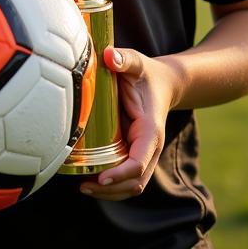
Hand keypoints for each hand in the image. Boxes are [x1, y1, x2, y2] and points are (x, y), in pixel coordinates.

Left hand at [79, 47, 175, 201]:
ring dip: (110, 192)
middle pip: (135, 182)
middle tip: (84, 186)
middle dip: (111, 190)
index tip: (101, 177)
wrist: (163, 83)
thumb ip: (125, 59)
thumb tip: (109, 56)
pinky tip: (90, 180)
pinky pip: (125, 179)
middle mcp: (150, 147)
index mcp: (151, 130)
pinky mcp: (134, 154)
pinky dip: (110, 186)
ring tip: (84, 187)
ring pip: (131, 186)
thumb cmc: (146, 74)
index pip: (139, 162)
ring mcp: (143, 154)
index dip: (121, 173)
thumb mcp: (137, 62)